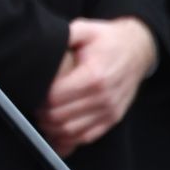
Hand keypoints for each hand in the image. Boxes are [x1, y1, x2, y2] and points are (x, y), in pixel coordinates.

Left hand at [38, 17, 155, 155]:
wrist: (138, 50)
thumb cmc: (108, 40)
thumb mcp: (87, 29)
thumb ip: (66, 34)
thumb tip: (44, 40)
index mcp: (94, 75)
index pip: (56, 97)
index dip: (38, 98)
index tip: (31, 92)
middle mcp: (104, 97)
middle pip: (60, 117)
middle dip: (41, 115)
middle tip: (32, 106)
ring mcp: (110, 111)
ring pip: (71, 132)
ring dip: (51, 129)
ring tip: (42, 117)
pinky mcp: (112, 119)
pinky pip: (86, 138)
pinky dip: (68, 140)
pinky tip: (56, 133)